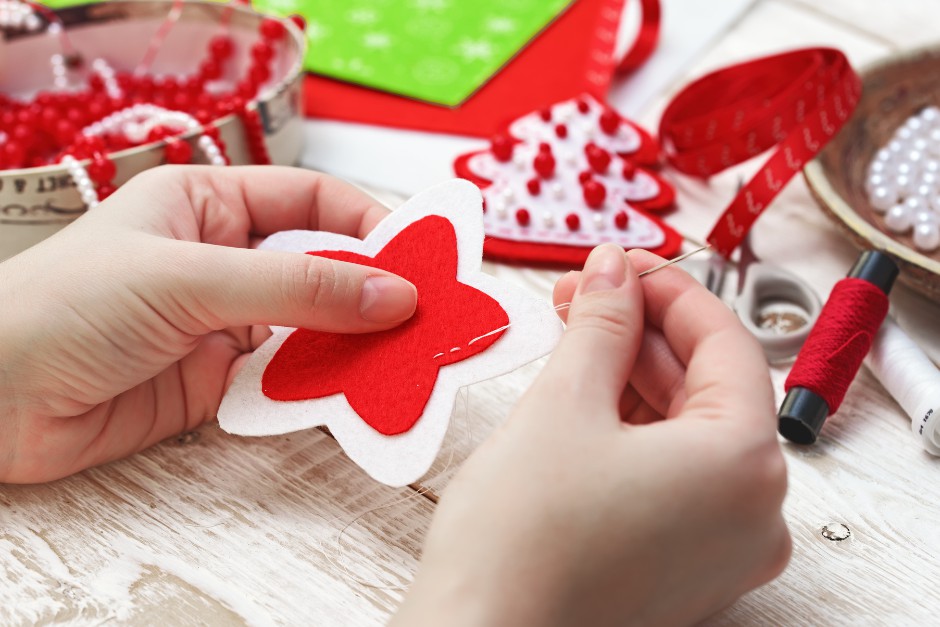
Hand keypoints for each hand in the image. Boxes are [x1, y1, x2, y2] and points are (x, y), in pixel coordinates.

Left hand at [0, 166, 415, 482]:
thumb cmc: (63, 308)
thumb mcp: (188, 277)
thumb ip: (296, 286)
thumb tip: (392, 293)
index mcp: (208, 205)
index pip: (311, 203)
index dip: (369, 224)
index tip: (419, 257)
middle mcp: (223, 262)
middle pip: (321, 270)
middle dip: (373, 294)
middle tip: (428, 318)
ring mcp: (223, 325)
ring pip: (311, 331)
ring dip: (354, 348)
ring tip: (404, 363)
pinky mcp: (218, 385)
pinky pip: (287, 383)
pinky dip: (320, 391)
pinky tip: (352, 398)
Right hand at [393, 244, 789, 626]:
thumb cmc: (521, 543)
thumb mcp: (564, 404)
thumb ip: (602, 324)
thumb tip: (615, 270)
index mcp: (745, 465)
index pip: (724, 342)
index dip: (668, 289)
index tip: (621, 264)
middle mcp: (753, 514)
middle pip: (708, 387)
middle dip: (641, 333)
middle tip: (584, 298)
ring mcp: (721, 549)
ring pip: (688, 432)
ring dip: (634, 378)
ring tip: (576, 341)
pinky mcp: (683, 568)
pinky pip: (674, 476)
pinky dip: (635, 431)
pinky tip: (587, 398)